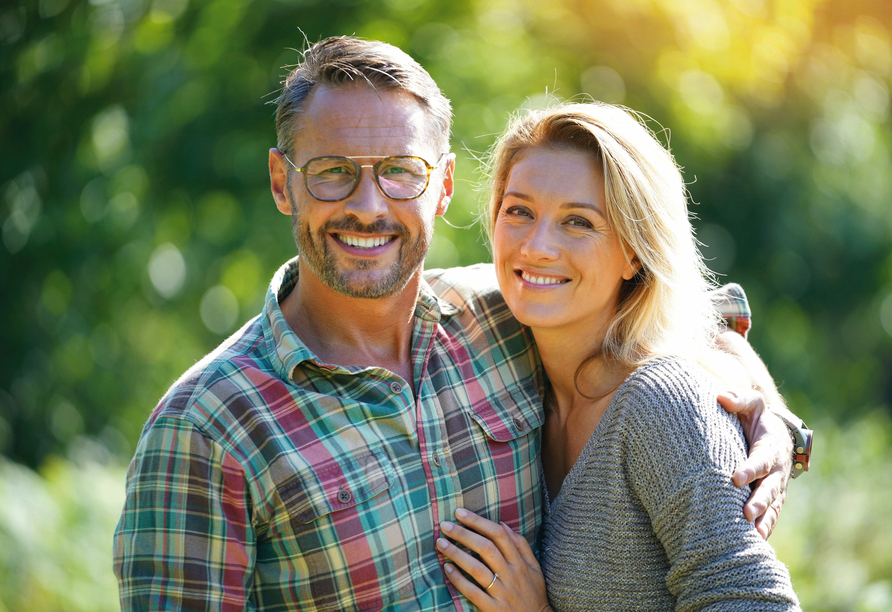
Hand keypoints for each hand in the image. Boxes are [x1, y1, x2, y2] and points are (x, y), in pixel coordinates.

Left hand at [436, 508, 552, 611]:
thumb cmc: (534, 594)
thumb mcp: (535, 568)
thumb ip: (521, 546)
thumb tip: (503, 524)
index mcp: (520, 563)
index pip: (499, 535)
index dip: (478, 522)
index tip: (460, 513)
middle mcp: (511, 575)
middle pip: (486, 548)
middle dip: (464, 534)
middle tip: (445, 525)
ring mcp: (502, 593)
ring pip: (477, 569)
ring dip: (457, 554)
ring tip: (441, 543)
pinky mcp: (493, 609)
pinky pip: (473, 593)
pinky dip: (459, 580)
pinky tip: (447, 569)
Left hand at [718, 389, 791, 538]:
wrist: (774, 434)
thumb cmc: (756, 418)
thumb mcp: (751, 404)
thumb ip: (740, 400)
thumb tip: (722, 397)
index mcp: (770, 448)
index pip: (760, 460)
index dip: (750, 469)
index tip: (735, 477)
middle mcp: (776, 472)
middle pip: (769, 489)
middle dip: (758, 502)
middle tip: (746, 513)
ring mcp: (776, 489)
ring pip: (772, 508)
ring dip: (763, 522)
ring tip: (752, 537)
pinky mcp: (771, 500)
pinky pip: (769, 518)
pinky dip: (764, 530)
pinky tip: (752, 546)